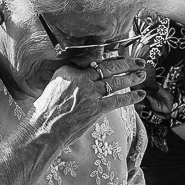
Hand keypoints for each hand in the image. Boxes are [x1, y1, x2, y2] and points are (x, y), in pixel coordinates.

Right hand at [32, 56, 146, 141]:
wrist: (43, 129)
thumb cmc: (45, 112)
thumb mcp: (54, 86)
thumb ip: (71, 78)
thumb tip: (85, 74)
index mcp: (68, 71)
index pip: (92, 60)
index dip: (109, 58)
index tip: (118, 56)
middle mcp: (80, 78)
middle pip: (108, 67)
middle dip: (126, 63)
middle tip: (139, 61)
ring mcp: (89, 93)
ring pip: (115, 82)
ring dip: (131, 77)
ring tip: (142, 74)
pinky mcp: (95, 108)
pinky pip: (117, 100)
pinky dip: (130, 97)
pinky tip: (140, 94)